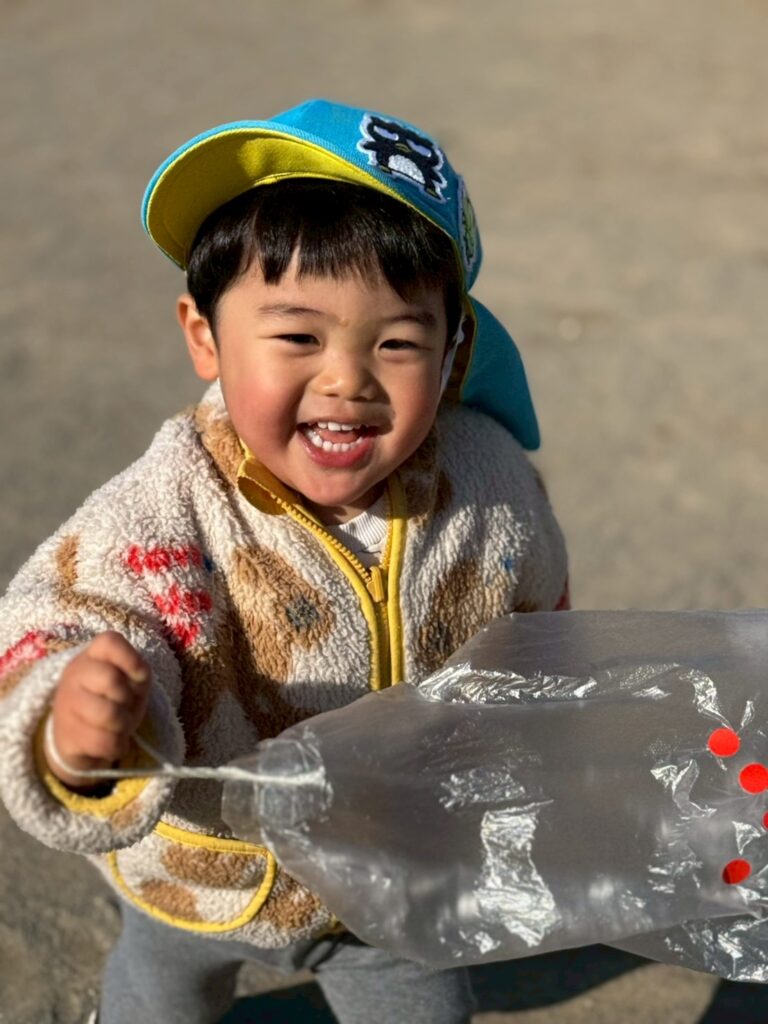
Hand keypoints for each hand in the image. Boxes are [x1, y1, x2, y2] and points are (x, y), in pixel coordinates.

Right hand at [46, 631, 149, 788]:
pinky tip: (112, 742)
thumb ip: (137, 674)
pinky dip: (117, 746)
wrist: (77, 738)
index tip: (141, 677)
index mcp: (92, 656)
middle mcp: (74, 674)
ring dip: (124, 724)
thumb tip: (140, 677)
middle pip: (111, 679)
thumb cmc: (112, 700)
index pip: (110, 641)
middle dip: (128, 698)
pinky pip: (103, 742)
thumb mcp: (130, 682)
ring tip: (120, 725)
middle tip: (126, 706)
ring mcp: (66, 705)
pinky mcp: (65, 736)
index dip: (131, 658)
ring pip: (108, 714)